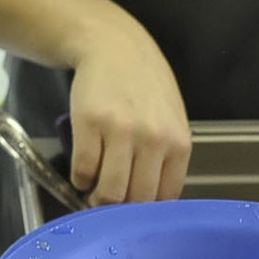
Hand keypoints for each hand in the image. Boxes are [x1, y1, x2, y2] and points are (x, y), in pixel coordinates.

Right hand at [66, 17, 189, 205]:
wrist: (114, 46)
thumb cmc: (143, 85)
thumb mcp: (170, 120)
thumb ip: (166, 159)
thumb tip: (148, 203)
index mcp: (178, 143)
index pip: (164, 200)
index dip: (145, 212)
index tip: (133, 210)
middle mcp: (153, 140)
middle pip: (136, 202)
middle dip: (120, 209)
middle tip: (109, 201)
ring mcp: (121, 132)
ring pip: (109, 193)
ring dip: (97, 198)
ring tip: (95, 188)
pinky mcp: (90, 124)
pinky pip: (83, 172)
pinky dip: (80, 179)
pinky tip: (84, 168)